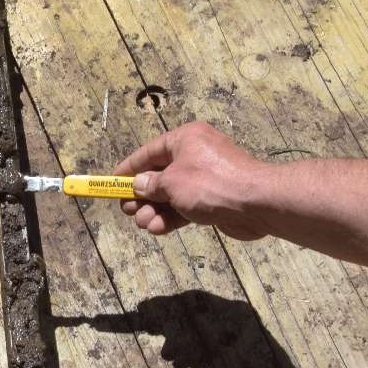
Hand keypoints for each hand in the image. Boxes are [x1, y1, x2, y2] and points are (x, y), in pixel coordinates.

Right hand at [115, 121, 268, 239]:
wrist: (256, 203)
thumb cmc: (212, 184)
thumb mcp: (172, 182)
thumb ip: (151, 185)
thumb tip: (139, 184)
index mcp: (185, 139)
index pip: (148, 152)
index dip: (128, 169)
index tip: (110, 183)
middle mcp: (195, 155)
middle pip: (159, 175)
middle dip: (141, 195)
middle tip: (127, 210)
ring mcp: (205, 178)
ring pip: (171, 195)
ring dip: (155, 210)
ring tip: (144, 223)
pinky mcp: (213, 199)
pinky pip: (185, 206)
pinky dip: (171, 217)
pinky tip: (158, 228)